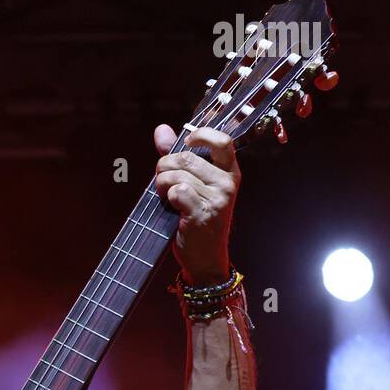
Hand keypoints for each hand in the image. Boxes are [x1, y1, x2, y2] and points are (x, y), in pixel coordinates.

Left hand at [153, 124, 239, 285]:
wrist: (205, 259)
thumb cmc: (197, 220)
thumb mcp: (193, 185)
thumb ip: (177, 156)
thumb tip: (161, 130)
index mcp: (229, 172)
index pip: (221, 140)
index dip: (199, 135)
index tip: (185, 143)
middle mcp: (227, 183)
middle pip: (186, 157)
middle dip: (164, 166)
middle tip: (162, 181)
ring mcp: (218, 198)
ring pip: (178, 175)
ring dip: (162, 184)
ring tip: (165, 196)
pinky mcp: (204, 213)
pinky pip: (177, 191)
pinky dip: (168, 198)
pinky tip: (172, 207)